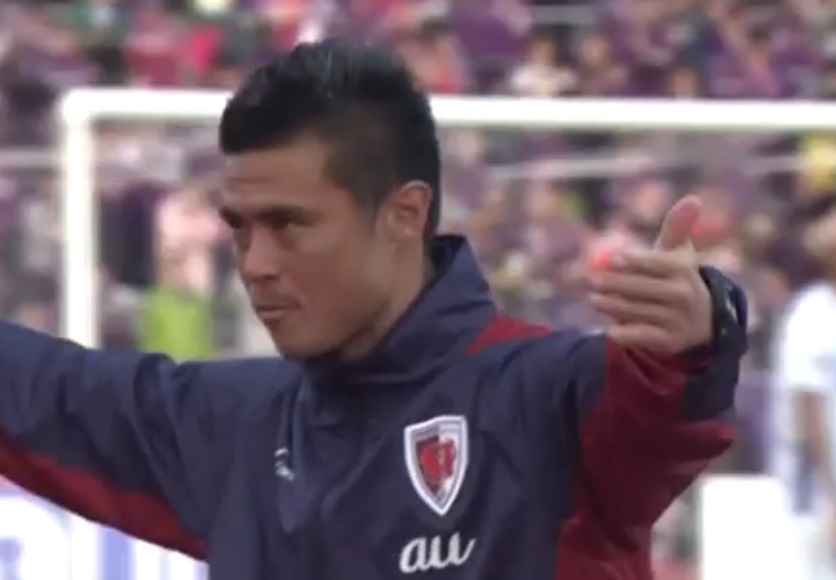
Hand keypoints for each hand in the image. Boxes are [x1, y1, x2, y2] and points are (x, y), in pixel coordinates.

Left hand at [589, 196, 712, 353]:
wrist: (700, 321)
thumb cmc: (677, 278)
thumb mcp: (678, 253)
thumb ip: (678, 227)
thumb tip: (693, 198)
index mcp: (684, 270)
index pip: (658, 264)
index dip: (636, 262)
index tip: (614, 259)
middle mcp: (683, 296)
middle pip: (644, 289)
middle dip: (616, 284)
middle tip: (592, 280)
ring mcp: (677, 320)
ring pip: (639, 312)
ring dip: (613, 306)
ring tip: (593, 299)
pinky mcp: (669, 342)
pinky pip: (643, 337)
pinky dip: (625, 334)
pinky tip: (610, 329)